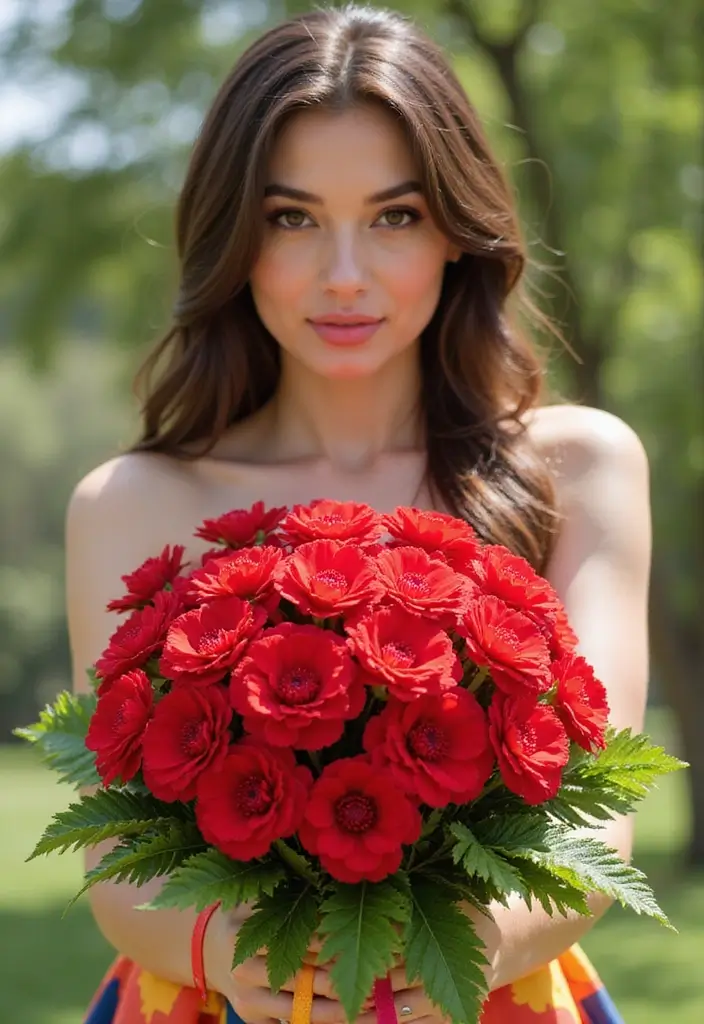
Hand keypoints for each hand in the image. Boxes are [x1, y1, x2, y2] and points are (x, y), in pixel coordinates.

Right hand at [205, 910, 427, 1023]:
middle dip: (348, 978)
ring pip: (304, 1010)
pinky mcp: (253, 1018)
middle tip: (386, 975)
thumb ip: (296, 891)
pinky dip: (324, 1021)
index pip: (304, 940)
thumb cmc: (244, 910)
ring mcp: (248, 998)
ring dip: (343, 1008)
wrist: (202, 946)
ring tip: (376, 1002)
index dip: (341, 941)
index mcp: (249, 931)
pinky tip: (351, 1016)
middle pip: (308, 978)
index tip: (376, 938)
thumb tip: (346, 887)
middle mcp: (245, 968)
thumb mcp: (261, 894)